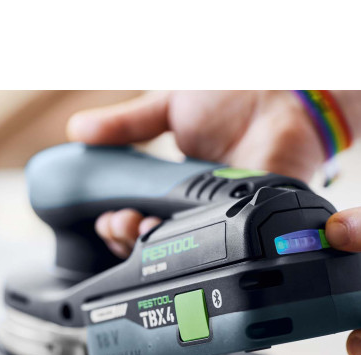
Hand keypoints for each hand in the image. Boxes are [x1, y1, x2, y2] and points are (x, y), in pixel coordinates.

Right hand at [67, 91, 323, 256]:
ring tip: (140, 231)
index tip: (108, 217)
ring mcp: (220, 217)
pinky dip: (197, 251)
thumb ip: (126, 124)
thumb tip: (78, 131)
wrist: (282, 95)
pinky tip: (177, 240)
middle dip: (128, 242)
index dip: (118, 224)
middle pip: (154, 242)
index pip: (138, 216)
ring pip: (183, 252)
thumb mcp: (168, 107)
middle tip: (121, 225)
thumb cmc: (231, 97)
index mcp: (175, 186)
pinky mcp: (247, 223)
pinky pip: (220, 247)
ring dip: (155, 250)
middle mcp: (195, 207)